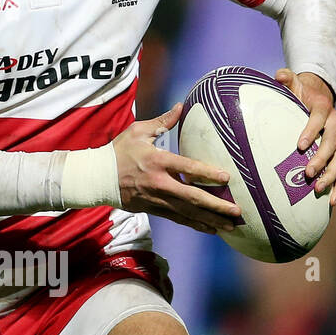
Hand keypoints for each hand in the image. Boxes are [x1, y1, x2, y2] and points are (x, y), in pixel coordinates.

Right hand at [112, 101, 241, 233]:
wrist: (98, 178)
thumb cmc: (119, 151)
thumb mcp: (138, 131)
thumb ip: (163, 121)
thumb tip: (181, 106)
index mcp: (158, 161)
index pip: (187, 168)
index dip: (207, 174)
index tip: (226, 178)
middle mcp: (160, 183)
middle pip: (192, 197)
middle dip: (216, 205)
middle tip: (237, 211)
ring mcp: (157, 199)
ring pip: (188, 213)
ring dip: (211, 220)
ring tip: (231, 226)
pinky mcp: (154, 209)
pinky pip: (179, 219)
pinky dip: (196, 225)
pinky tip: (212, 229)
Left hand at [275, 68, 335, 204]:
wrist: (319, 99)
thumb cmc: (300, 95)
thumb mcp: (293, 84)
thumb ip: (286, 80)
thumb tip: (279, 75)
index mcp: (323, 108)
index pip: (318, 119)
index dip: (311, 131)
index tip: (299, 146)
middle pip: (332, 143)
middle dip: (322, 158)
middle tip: (307, 173)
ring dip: (331, 176)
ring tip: (318, 189)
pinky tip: (332, 202)